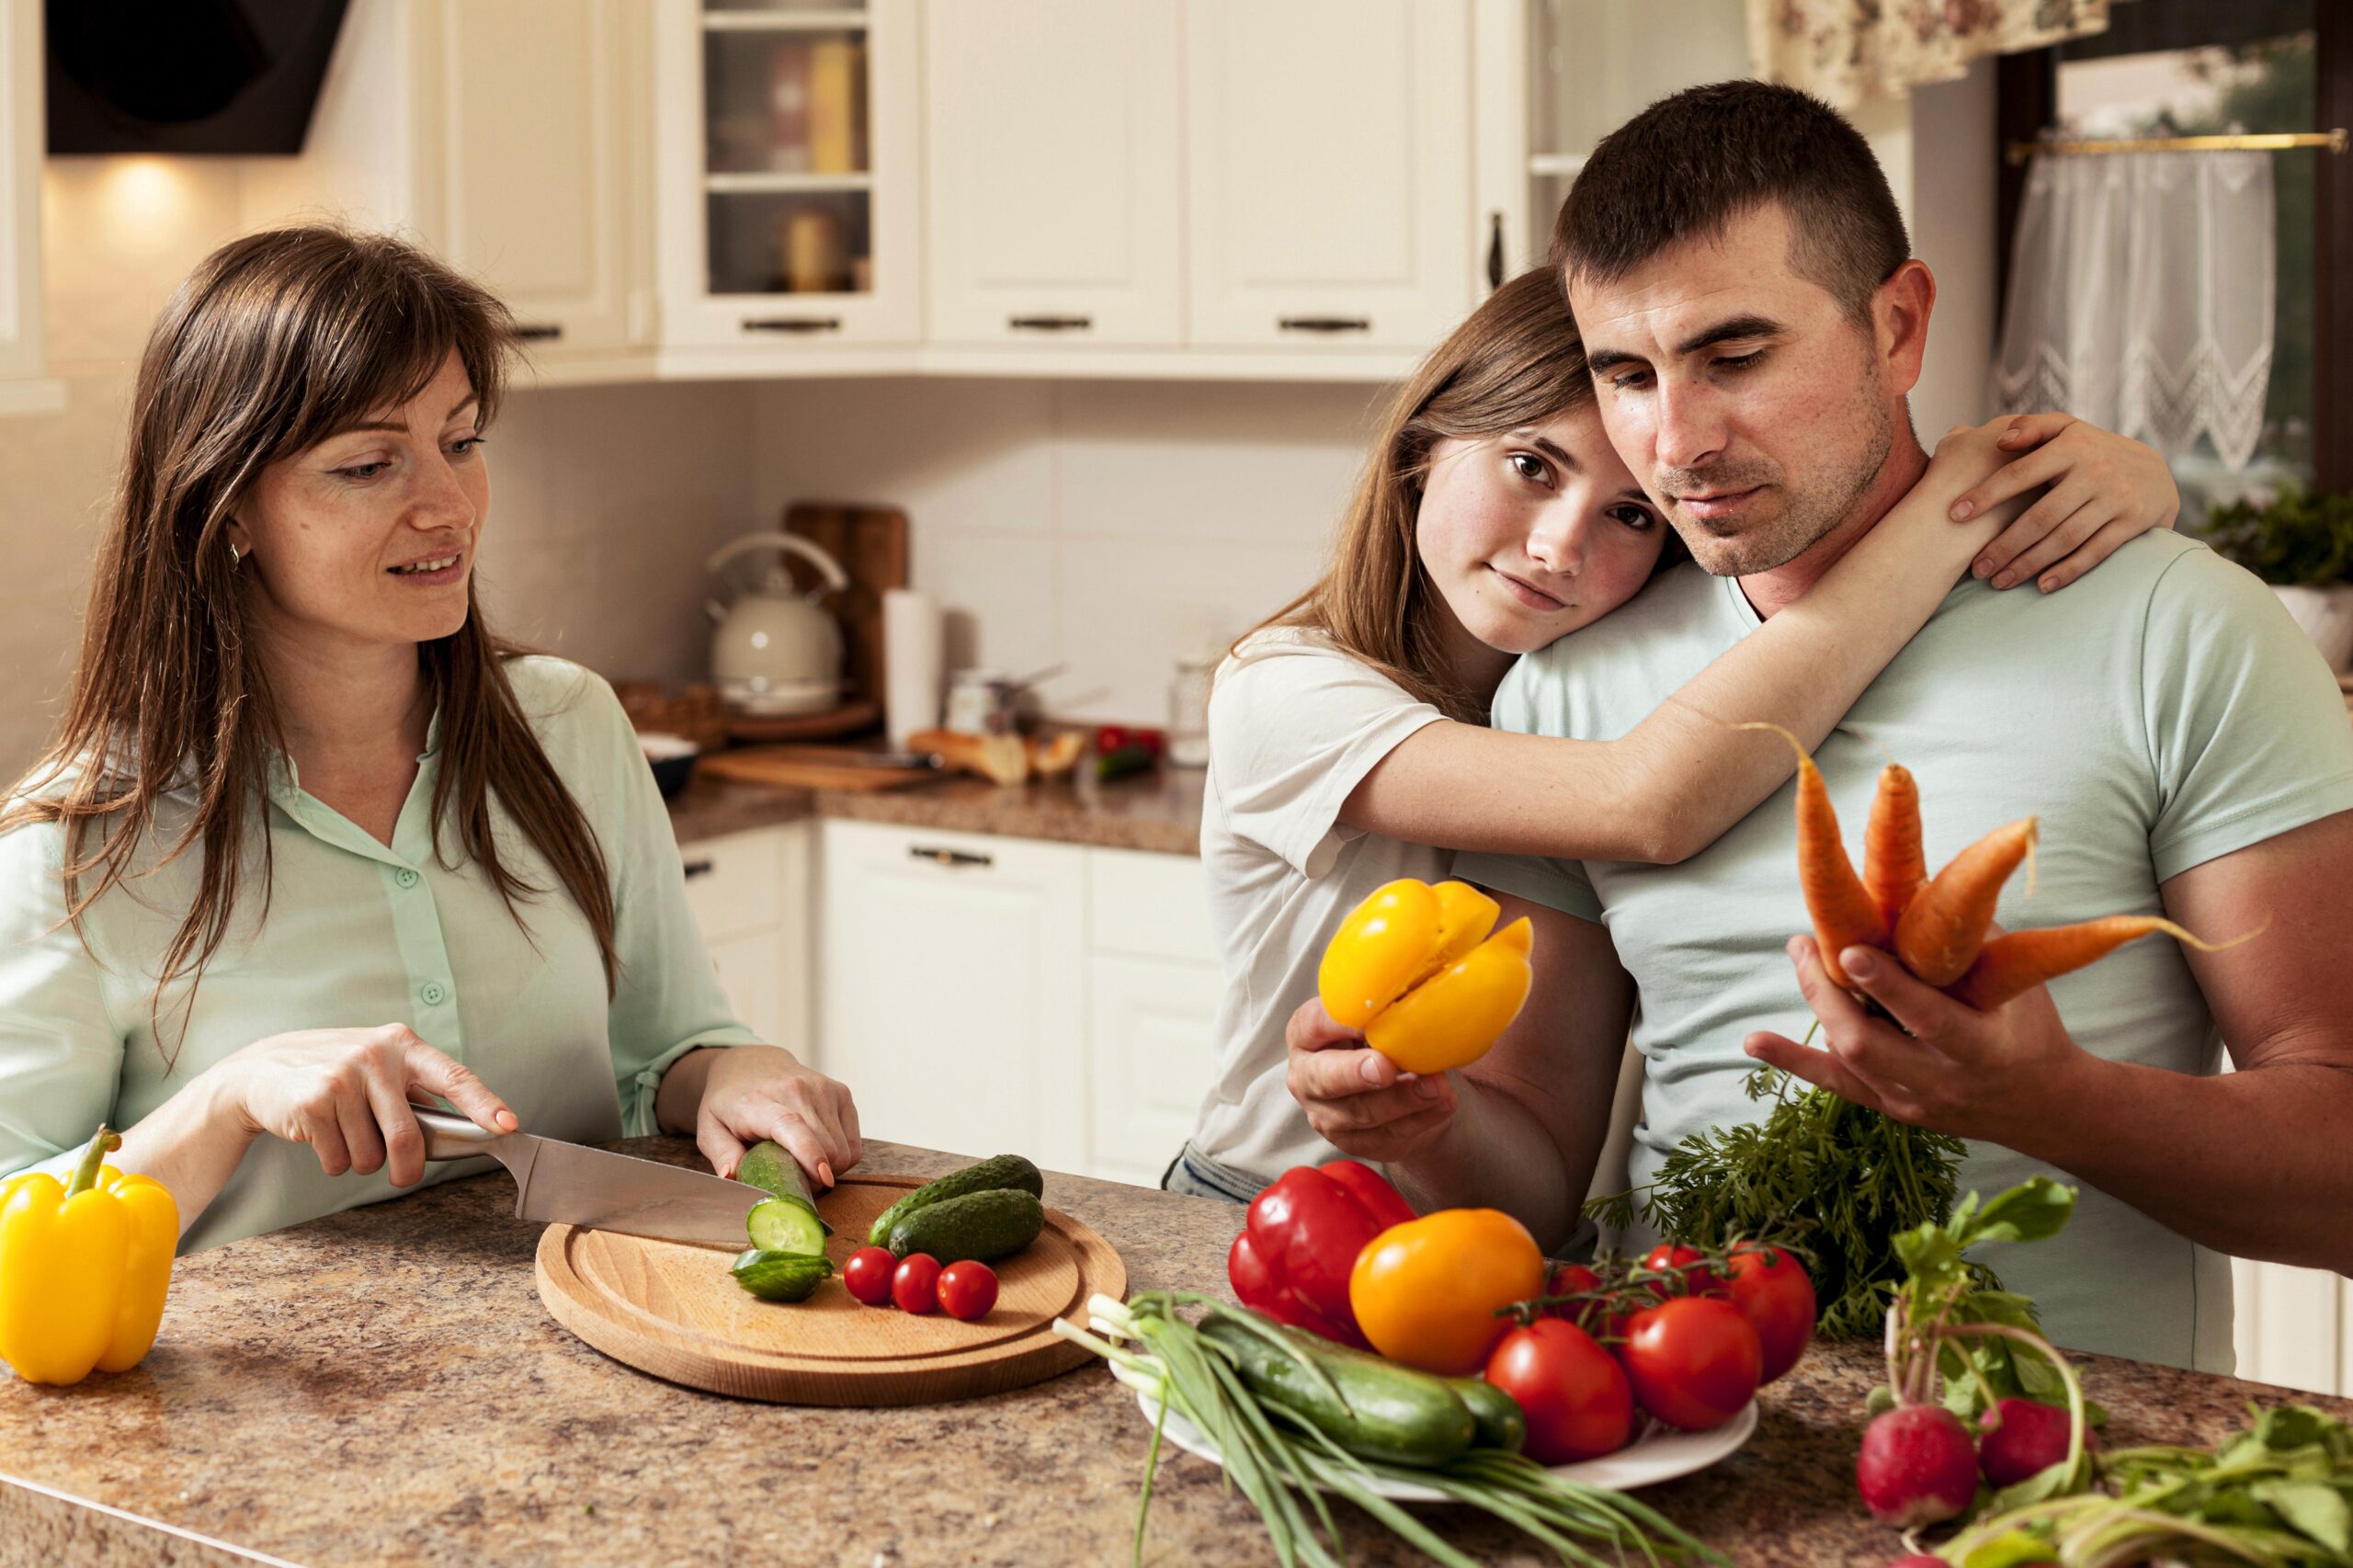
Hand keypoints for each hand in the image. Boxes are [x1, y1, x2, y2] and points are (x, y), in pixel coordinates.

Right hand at [218, 1025, 517, 1186]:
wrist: (260, 1069)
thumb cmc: (332, 1072)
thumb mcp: (377, 1065)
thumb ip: (415, 1091)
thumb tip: (463, 1125)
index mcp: (402, 1045)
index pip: (454, 1077)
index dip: (484, 1104)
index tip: (507, 1125)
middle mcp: (376, 1056)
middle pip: (409, 1136)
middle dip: (407, 1170)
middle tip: (401, 1176)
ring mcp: (342, 1077)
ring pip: (370, 1156)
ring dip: (360, 1162)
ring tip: (344, 1134)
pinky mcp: (312, 1102)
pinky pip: (337, 1159)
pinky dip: (333, 1161)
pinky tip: (320, 1135)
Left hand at [696, 1045, 860, 1189]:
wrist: (751, 1063)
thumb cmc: (729, 1103)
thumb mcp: (710, 1129)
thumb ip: (722, 1154)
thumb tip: (732, 1176)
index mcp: (760, 1102)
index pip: (792, 1126)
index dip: (810, 1153)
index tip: (823, 1178)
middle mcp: (797, 1090)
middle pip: (826, 1148)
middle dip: (814, 1178)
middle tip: (793, 1179)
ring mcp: (824, 1089)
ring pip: (843, 1151)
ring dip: (828, 1167)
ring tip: (803, 1161)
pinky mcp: (841, 1092)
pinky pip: (853, 1144)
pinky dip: (841, 1155)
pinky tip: (819, 1148)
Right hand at [1282, 997, 1456, 1161]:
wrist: (1397, 1087)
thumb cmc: (1381, 1039)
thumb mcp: (1378, 1018)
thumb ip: (1386, 1009)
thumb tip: (1417, 996)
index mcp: (1306, 1035)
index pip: (1313, 1024)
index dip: (1341, 1022)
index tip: (1372, 1018)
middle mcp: (1306, 1077)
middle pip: (1325, 1078)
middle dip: (1357, 1073)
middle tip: (1386, 1067)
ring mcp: (1327, 1115)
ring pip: (1361, 1112)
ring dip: (1403, 1099)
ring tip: (1436, 1086)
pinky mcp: (1354, 1142)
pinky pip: (1388, 1134)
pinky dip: (1420, 1118)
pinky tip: (1443, 1103)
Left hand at [1739, 935, 2087, 1144]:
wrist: (2043, 1106)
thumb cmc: (2032, 1029)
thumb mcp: (2015, 985)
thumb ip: (1966, 942)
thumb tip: (1915, 884)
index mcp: (1981, 1050)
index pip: (1927, 1020)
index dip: (1886, 986)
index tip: (1850, 949)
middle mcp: (1941, 1082)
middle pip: (1867, 1043)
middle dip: (1828, 992)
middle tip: (1806, 941)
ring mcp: (1911, 1101)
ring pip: (1846, 1059)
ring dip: (1814, 1005)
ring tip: (1799, 954)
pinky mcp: (1891, 1109)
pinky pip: (1834, 1084)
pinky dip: (1793, 1059)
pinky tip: (1753, 1041)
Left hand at [1943, 413, 2178, 592]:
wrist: (2153, 471)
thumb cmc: (2090, 451)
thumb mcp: (2067, 429)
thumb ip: (2033, 428)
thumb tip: (2000, 438)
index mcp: (2072, 446)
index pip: (2021, 472)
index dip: (1987, 494)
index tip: (1954, 514)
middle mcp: (2095, 471)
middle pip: (2041, 516)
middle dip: (2005, 545)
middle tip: (1976, 569)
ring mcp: (2116, 498)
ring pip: (2065, 538)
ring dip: (2029, 564)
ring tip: (1998, 582)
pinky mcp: (2133, 522)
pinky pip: (2095, 552)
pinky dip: (2068, 571)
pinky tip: (2041, 586)